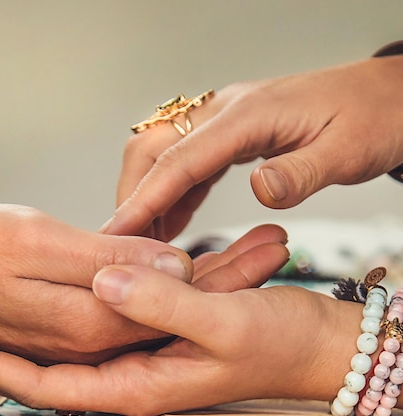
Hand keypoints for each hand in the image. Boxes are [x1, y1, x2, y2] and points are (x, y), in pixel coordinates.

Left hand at [0, 224, 289, 408]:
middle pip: (49, 366)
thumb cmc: (277, 344)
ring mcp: (142, 351)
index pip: (48, 387)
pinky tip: (51, 282)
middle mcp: (133, 373)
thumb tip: (102, 284)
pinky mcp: (156, 327)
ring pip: (70, 338)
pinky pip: (102, 317)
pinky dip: (75, 302)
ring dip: (29, 323)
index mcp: (139, 385)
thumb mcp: (223, 323)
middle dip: (1, 345)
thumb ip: (161, 305)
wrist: (312, 344)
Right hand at [103, 55, 402, 239]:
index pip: (180, 160)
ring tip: (139, 242)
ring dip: (148, 196)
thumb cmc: (373, 119)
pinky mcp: (235, 133)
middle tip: (122, 244)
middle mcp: (228, 112)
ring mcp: (229, 121)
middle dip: (131, 195)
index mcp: (249, 115)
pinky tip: (171, 222)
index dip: (143, 198)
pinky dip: (173, 194)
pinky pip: (190, 162)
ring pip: (166, 155)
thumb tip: (258, 190)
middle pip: (155, 149)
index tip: (115, 233)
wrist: (389, 97)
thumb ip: (300, 172)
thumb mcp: (347, 151)